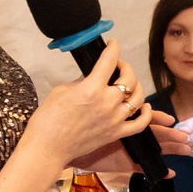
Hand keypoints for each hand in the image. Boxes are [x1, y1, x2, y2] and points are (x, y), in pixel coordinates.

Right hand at [24, 37, 156, 172]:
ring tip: (128, 84)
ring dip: (135, 87)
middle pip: (129, 78)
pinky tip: (143, 106)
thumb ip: (82, 82)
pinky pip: (140, 123)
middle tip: (118, 67)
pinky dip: (145, 113)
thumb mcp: (62, 91)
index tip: (113, 44)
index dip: (114, 48)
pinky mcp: (116, 134)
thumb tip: (92, 78)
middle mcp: (107, 102)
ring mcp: (114, 119)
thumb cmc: (48, 119)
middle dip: (125, 67)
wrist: (47, 147)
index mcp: (92, 88)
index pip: (109, 60)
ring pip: (138, 98)